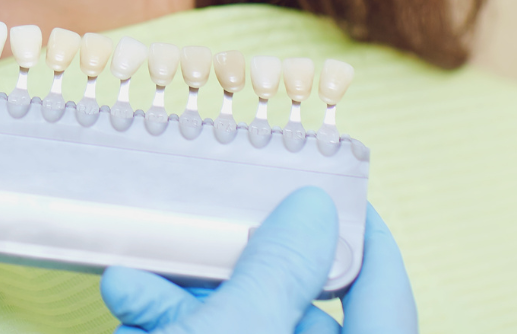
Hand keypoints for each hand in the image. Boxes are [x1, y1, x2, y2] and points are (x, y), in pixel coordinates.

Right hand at [100, 190, 415, 332]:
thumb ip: (276, 271)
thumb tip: (312, 212)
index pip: (387, 306)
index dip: (366, 244)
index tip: (334, 197)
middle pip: (302, 322)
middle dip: (237, 276)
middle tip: (199, 240)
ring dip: (186, 309)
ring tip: (132, 290)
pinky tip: (130, 323)